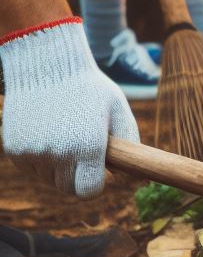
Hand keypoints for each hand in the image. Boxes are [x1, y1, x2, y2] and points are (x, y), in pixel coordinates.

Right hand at [0, 19, 139, 197]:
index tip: (103, 173)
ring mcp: (32, 152)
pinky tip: (49, 134)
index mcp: (87, 146)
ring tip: (67, 138)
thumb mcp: (119, 110)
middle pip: (69, 189)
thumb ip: (130, 142)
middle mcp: (57, 153)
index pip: (90, 191)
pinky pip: (32, 168)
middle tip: (86, 157)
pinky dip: (41, 160)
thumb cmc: (90, 88)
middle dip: (80, 178)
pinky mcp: (14, 149)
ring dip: (60, 168)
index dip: (98, 185)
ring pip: (49, 179)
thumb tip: (133, 173)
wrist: (47, 65)